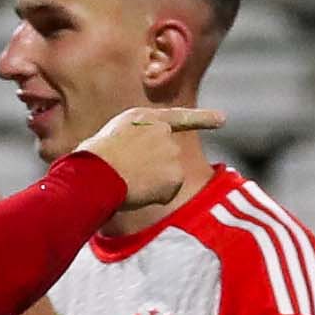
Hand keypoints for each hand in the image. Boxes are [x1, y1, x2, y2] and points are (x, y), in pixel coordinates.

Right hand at [68, 105, 222, 210]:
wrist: (96, 172)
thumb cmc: (91, 159)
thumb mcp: (110, 139)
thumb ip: (131, 144)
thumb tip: (132, 165)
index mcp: (144, 118)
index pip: (179, 117)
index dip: (204, 118)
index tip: (223, 119)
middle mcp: (163, 132)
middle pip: (167, 158)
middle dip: (152, 170)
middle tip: (125, 173)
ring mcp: (171, 153)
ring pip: (167, 178)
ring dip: (150, 184)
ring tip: (128, 180)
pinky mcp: (176, 175)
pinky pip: (166, 194)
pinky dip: (154, 198)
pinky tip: (137, 190)